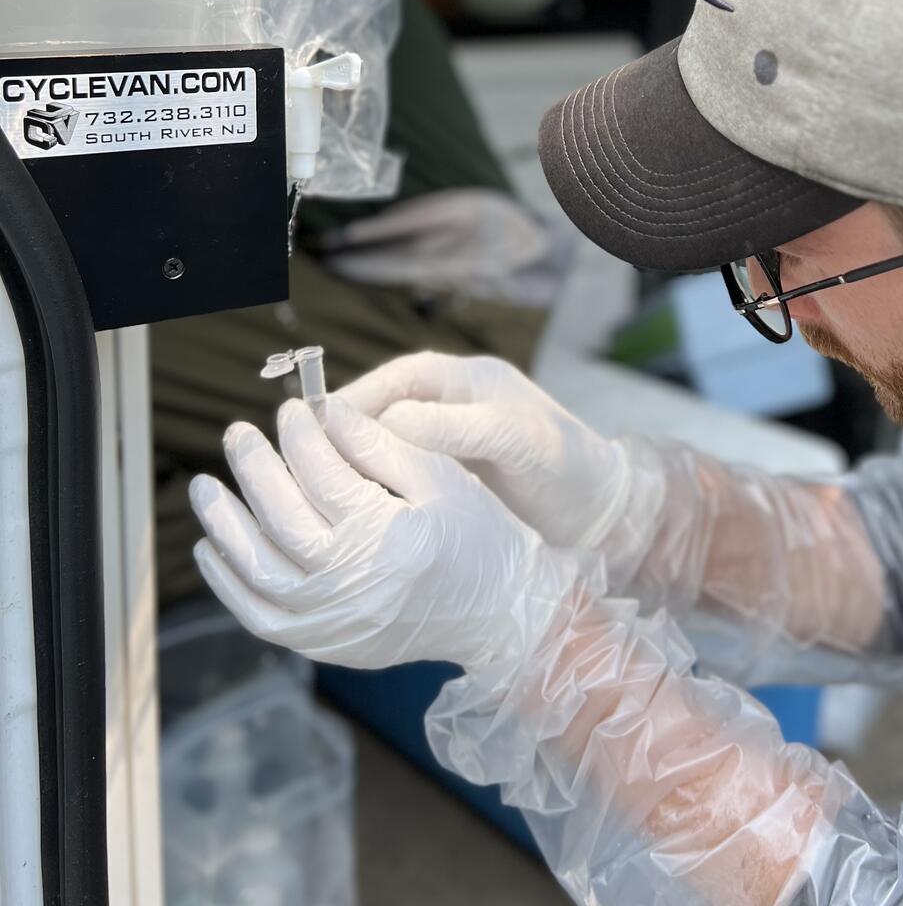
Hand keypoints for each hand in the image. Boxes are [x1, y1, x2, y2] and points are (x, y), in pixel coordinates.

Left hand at [190, 394, 575, 671]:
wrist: (502, 614)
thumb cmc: (480, 538)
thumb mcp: (442, 479)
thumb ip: (379, 445)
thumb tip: (324, 413)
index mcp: (388, 538)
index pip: (323, 478)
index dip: (299, 438)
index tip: (289, 411)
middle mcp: (354, 587)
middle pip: (281, 520)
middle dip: (254, 470)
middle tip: (238, 434)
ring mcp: (335, 624)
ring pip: (259, 572)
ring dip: (225, 527)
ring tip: (206, 487)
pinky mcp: (328, 645)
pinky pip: (262, 618)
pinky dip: (230, 585)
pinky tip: (213, 550)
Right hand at [339, 354, 662, 585]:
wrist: (598, 517)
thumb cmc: (564, 464)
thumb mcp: (513, 438)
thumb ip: (455, 426)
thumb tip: (388, 421)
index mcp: (458, 380)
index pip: (389, 382)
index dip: (349, 405)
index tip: (312, 432)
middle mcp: (442, 410)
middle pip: (373, 418)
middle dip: (337, 442)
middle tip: (300, 473)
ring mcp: (438, 451)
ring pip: (377, 455)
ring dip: (349, 474)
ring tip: (315, 502)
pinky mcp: (440, 489)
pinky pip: (393, 487)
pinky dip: (369, 500)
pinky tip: (351, 525)